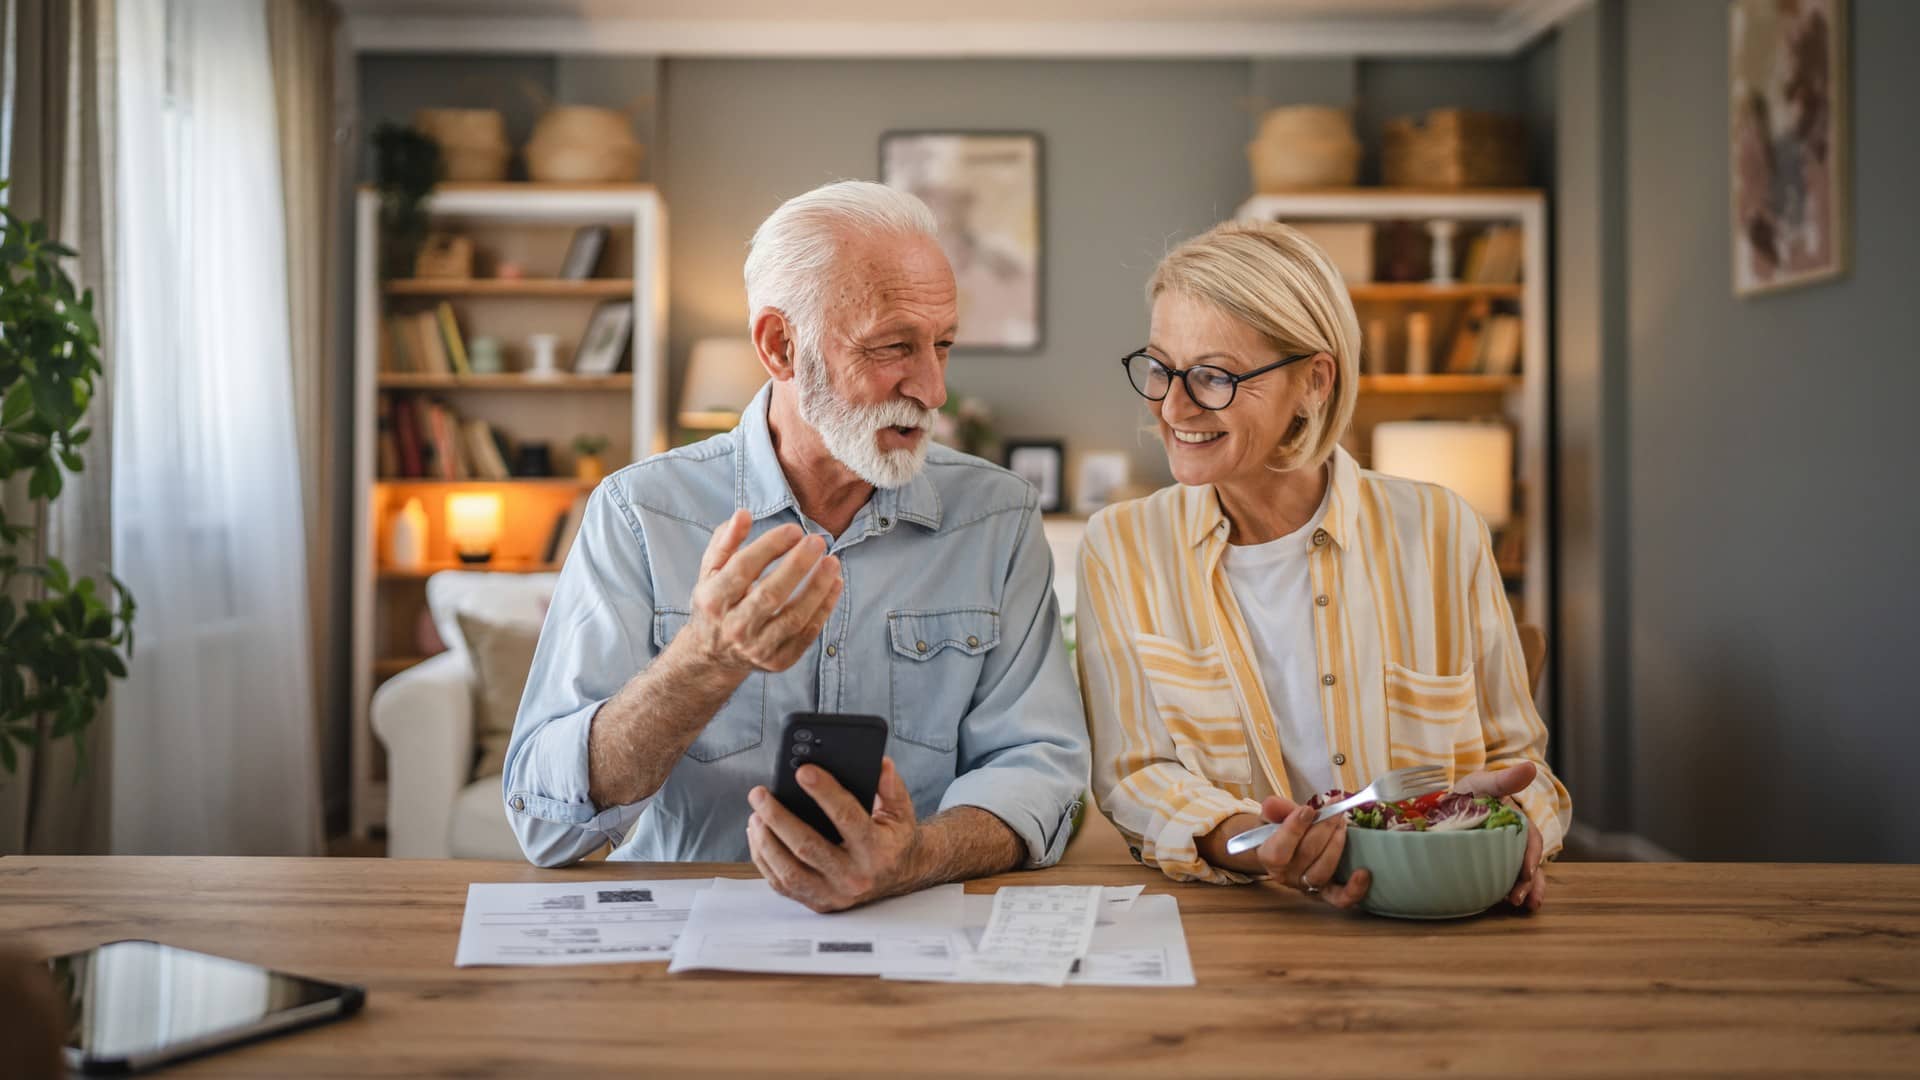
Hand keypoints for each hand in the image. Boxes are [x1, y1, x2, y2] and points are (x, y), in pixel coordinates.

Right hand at [683, 510, 842, 679]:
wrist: (712, 656)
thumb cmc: (715, 604)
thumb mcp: (711, 572)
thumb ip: (725, 542)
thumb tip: (743, 514)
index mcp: (713, 600)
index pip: (743, 569)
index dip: (770, 546)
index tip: (794, 530)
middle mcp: (734, 627)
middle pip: (770, 594)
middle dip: (797, 565)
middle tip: (817, 541)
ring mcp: (757, 648)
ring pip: (794, 617)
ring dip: (817, 587)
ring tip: (832, 562)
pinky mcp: (778, 661)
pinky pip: (807, 634)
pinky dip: (824, 609)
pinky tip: (834, 584)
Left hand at [745, 757, 922, 912]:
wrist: (899, 878)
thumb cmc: (894, 840)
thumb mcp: (901, 811)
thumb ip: (891, 787)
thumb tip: (880, 764)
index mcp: (877, 851)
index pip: (847, 818)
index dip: (824, 793)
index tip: (803, 772)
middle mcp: (854, 876)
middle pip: (807, 846)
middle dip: (778, 817)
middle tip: (760, 794)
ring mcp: (833, 893)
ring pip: (789, 870)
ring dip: (766, 840)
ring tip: (756, 814)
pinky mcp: (817, 901)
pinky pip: (782, 884)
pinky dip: (764, 859)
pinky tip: (758, 835)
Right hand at [1249, 796, 1370, 909]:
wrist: (1284, 853)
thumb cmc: (1281, 833)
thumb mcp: (1274, 817)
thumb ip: (1276, 810)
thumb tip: (1272, 804)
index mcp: (1268, 858)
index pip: (1279, 850)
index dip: (1294, 829)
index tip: (1309, 809)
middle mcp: (1286, 876)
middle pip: (1307, 854)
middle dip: (1324, 827)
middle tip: (1335, 809)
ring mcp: (1307, 886)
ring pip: (1323, 871)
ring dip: (1336, 845)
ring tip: (1343, 824)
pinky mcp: (1327, 894)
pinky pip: (1340, 898)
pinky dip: (1354, 888)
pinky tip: (1364, 873)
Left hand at [1452, 761, 1545, 911]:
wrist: (1444, 801)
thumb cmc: (1470, 791)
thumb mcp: (1484, 782)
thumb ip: (1504, 779)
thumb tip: (1531, 767)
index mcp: (1517, 821)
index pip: (1530, 840)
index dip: (1530, 856)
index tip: (1526, 872)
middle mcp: (1515, 840)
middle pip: (1528, 863)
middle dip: (1528, 882)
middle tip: (1518, 899)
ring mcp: (1504, 853)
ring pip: (1520, 875)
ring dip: (1523, 891)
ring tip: (1518, 905)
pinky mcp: (1490, 864)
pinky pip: (1501, 880)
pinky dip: (1503, 892)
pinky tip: (1500, 904)